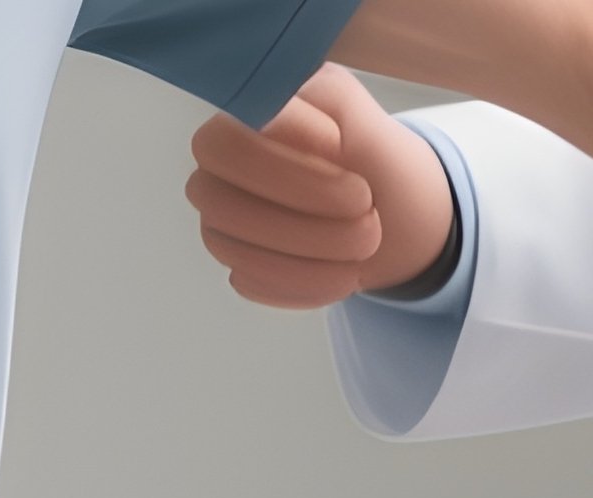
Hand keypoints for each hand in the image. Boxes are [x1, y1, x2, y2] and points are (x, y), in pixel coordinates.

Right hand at [185, 63, 457, 308]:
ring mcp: (223, 224)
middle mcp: (218, 175)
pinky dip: (304, 282)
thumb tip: (274, 123)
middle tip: (366, 213)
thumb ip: (318, 101)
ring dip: (310, 253)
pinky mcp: (238, 266)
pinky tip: (343, 271)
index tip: (346, 166)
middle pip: (221, 206)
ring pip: (234, 249)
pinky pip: (252, 283)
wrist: (392, 215)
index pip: (224, 147)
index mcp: (241, 123)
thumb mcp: (358, 109)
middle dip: (300, 216)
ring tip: (367, 244)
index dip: (281, 166)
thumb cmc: (372, 157)